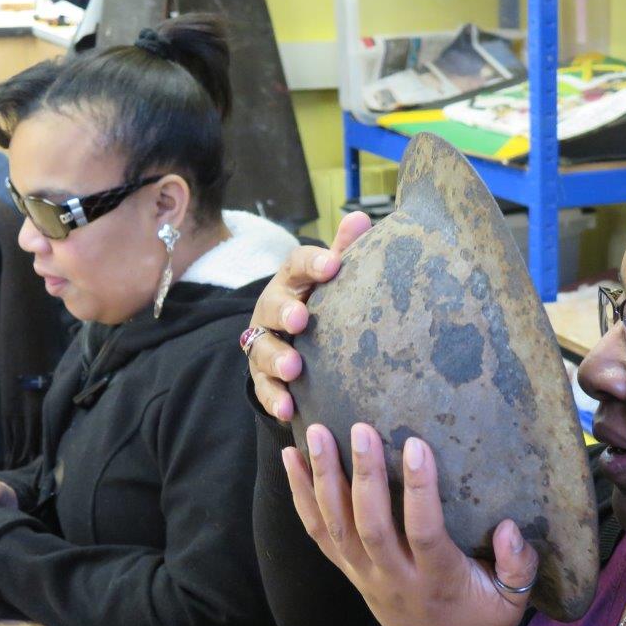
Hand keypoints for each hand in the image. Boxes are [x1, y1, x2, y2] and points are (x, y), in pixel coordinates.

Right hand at [248, 211, 373, 420]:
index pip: (298, 264)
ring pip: (263, 348)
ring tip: (293, 370)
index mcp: (293, 280)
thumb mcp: (331, 277)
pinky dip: (274, 398)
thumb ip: (344, 251)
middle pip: (272, 305)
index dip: (313, 264)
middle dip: (284, 312)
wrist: (294, 341)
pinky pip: (264, 389)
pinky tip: (288, 408)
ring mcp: (264, 342)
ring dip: (277, 358)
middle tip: (300, 319)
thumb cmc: (321, 303)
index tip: (332, 265)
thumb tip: (362, 217)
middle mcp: (272, 308)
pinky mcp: (263, 376)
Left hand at [283, 422, 538, 625]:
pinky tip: (290, 460)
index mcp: (437, 579)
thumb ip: (518, 566)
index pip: (424, 532)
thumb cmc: (480, 619)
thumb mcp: (513, 601)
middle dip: (364, 475)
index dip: (419, 491)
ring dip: (324, 478)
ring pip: (337, 526)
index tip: (416, 446)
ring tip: (315, 433)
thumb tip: (509, 529)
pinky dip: (301, 496)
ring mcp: (365, 575)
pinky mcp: (348, 571)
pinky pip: (318, 533)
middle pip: (371, 525)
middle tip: (360, 429)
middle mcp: (395, 577)